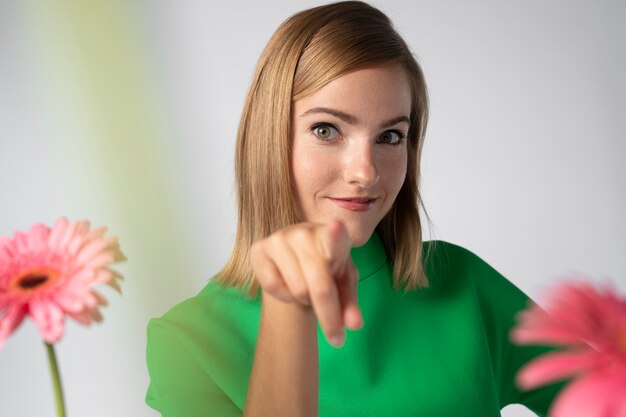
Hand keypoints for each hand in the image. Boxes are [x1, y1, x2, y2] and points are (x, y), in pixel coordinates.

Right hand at [249, 220, 363, 346]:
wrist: (298, 256)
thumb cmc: (327, 267)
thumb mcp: (343, 283)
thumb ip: (350, 303)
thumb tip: (354, 325)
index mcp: (333, 236)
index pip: (335, 236)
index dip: (335, 234)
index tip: (336, 228)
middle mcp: (305, 233)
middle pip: (320, 286)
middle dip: (329, 317)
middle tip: (337, 339)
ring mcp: (280, 238)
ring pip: (297, 290)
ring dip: (305, 301)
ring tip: (308, 291)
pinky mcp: (259, 248)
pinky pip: (273, 288)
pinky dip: (285, 297)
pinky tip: (289, 286)